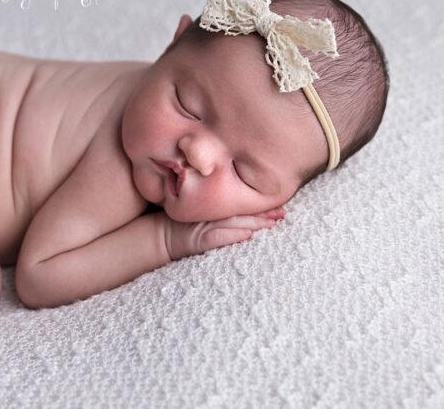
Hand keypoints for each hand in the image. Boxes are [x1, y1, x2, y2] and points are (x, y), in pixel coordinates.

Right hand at [163, 207, 286, 260]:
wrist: (160, 237)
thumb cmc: (181, 226)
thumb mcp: (201, 214)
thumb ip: (218, 212)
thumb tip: (246, 217)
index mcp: (214, 208)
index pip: (240, 204)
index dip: (260, 205)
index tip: (279, 203)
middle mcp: (211, 215)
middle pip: (242, 212)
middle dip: (264, 214)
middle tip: (284, 213)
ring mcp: (205, 227)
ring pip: (235, 223)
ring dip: (255, 224)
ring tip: (273, 223)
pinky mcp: (199, 240)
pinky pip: (218, 237)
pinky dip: (233, 235)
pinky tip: (248, 235)